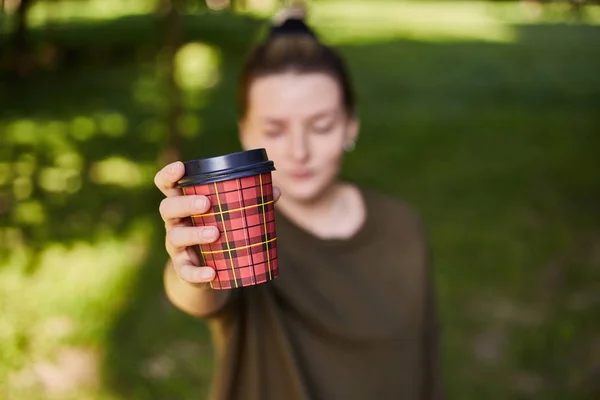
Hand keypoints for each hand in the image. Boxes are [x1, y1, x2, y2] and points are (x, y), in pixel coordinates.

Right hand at [155, 161, 279, 283]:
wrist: (208, 270)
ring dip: (194, 234)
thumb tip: (275, 191)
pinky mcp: (182, 268)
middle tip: (206, 204)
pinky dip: (197, 273)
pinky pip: (185, 271)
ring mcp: (176, 245)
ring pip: (175, 237)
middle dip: (185, 204)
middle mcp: (175, 222)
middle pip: (168, 208)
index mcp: (184, 203)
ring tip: (215, 233)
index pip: (167, 185)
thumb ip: (250, 202)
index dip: (169, 175)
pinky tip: (211, 273)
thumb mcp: (228, 216)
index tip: (180, 167)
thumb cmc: (218, 231)